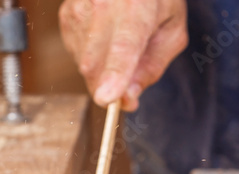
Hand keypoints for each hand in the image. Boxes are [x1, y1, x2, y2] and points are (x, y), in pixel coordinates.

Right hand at [59, 0, 187, 110]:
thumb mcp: (171, 31)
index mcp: (137, 6)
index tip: (106, 98)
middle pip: (95, 65)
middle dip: (110, 87)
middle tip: (128, 87)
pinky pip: (76, 55)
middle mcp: (103, 4)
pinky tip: (105, 37)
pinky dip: (92, 57)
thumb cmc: (156, 0)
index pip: (124, 45)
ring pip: (84, 65)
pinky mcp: (66, 15)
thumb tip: (127, 99)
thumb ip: (152, 68)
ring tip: (120, 42)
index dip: (115, 73)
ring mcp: (79, 9)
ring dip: (102, 70)